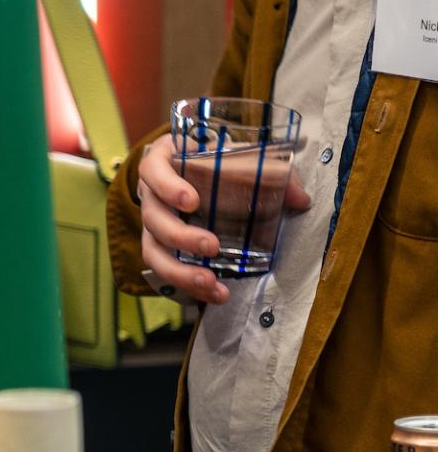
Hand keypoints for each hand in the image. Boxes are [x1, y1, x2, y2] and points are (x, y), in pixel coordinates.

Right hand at [137, 133, 309, 304]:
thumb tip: (300, 200)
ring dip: (179, 271)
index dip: (167, 187)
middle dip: (180, 236)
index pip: (152, 172)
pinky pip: (164, 270)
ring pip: (152, 251)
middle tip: (212, 246)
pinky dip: (188, 286)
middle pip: (153, 218)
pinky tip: (215, 294)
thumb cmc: (214, 163)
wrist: (194, 174)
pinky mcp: (161, 249)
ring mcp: (152, 226)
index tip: (192, 201)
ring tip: (209, 282)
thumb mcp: (238, 158)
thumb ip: (270, 173)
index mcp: (163, 165)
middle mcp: (151, 196)